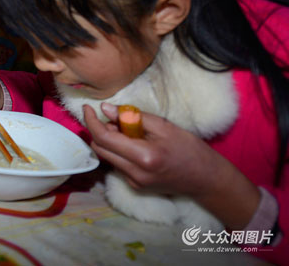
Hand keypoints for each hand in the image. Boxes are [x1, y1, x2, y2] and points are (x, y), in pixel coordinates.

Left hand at [84, 104, 259, 228]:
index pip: (104, 138)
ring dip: (108, 141)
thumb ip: (132, 117)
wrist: (206, 179)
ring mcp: (134, 182)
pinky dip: (118, 151)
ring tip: (127, 131)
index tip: (88, 108)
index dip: (91, 121)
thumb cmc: (189, 149)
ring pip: (107, 157)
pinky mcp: (135, 186)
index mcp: (143, 157)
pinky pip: (117, 164)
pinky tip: (134, 144)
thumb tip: (106, 109)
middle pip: (100, 149)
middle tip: (114, 119)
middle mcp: (135, 173)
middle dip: (99, 130)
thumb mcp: (163, 126)